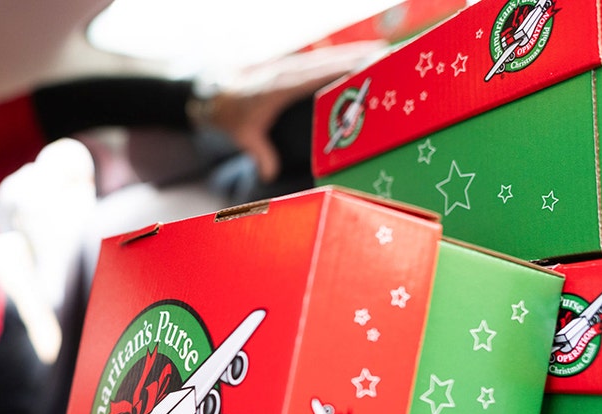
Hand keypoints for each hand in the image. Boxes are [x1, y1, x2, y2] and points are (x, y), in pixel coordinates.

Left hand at [208, 41, 385, 181]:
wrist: (212, 91)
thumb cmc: (230, 114)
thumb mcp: (243, 135)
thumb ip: (259, 153)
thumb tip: (269, 174)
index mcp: (280, 86)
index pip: (318, 74)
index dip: (343, 68)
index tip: (367, 64)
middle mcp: (288, 71)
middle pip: (329, 60)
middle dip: (359, 57)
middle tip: (389, 55)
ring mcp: (289, 65)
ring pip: (327, 56)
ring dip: (354, 52)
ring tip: (384, 50)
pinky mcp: (290, 66)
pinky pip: (321, 59)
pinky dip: (341, 56)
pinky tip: (360, 54)